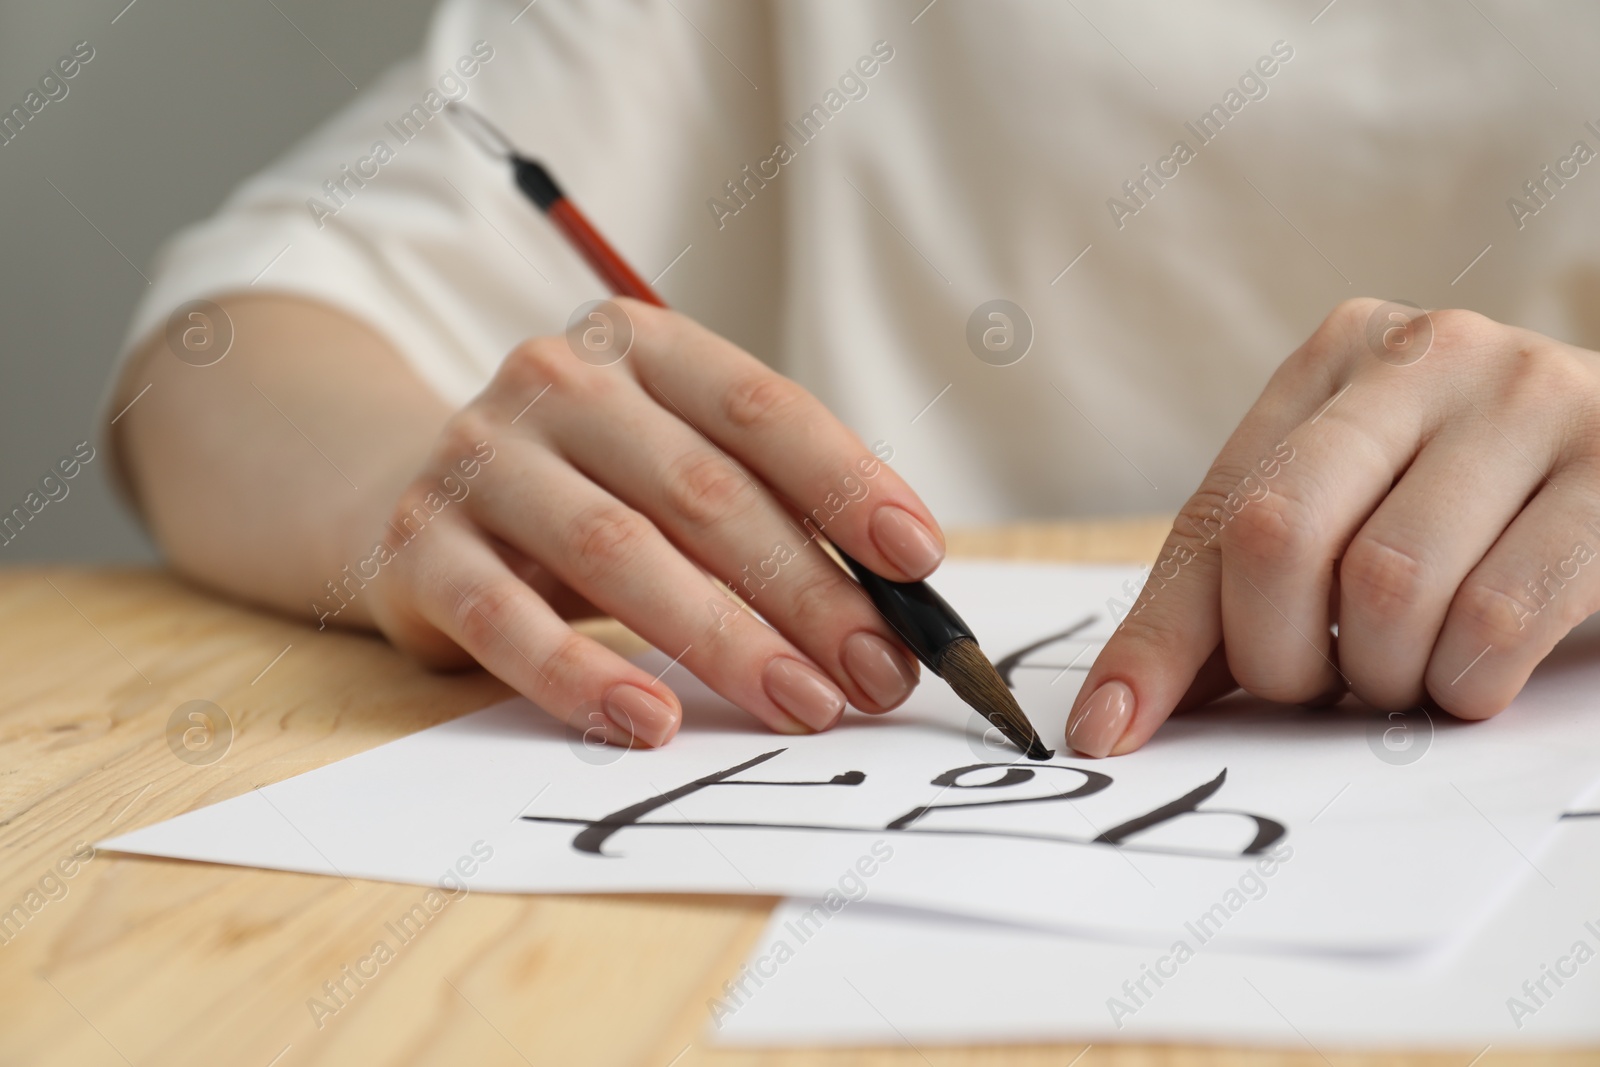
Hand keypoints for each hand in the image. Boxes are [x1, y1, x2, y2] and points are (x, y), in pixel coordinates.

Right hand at [358, 299, 937, 747]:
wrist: (409, 492)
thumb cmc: (587, 486)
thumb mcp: (673, 465)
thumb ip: (764, 507)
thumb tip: (889, 605)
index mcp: (641, 346)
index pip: (760, 408)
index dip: (846, 483)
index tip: (919, 561)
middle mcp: (557, 382)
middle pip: (703, 491)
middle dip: (808, 591)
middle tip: (878, 673)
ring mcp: (481, 458)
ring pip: (618, 551)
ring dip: (724, 638)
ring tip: (803, 705)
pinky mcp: (422, 546)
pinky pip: (506, 621)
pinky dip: (582, 676)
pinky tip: (651, 721)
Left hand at [1067, 298, 1599, 756]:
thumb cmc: (1487, 516)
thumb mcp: (1357, 523)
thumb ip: (1242, 598)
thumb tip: (1116, 716)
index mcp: (1338, 360)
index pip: (1214, 516)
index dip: (1157, 640)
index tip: (1110, 732)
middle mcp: (1428, 355)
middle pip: (1277, 533)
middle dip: (1281, 656)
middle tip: (1324, 690)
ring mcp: (1532, 397)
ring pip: (1387, 582)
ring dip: (1386, 677)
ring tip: (1416, 675)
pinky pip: (1500, 613)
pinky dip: (1468, 681)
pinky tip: (1477, 677)